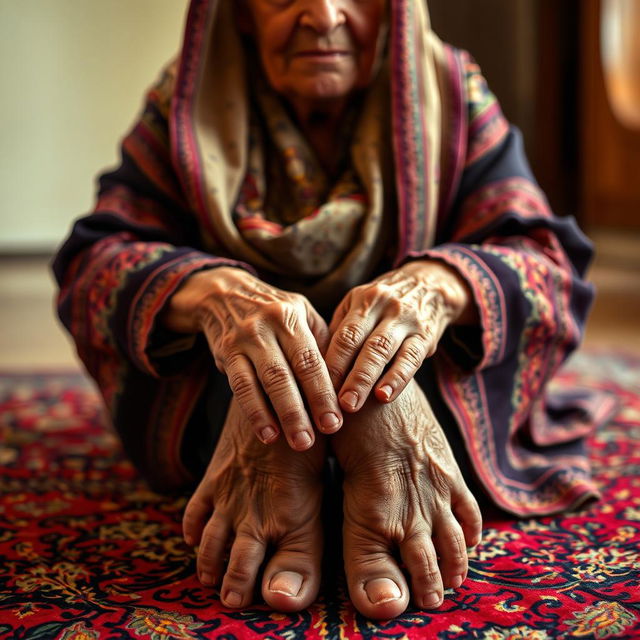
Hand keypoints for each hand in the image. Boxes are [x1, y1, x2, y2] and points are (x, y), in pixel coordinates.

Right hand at [163, 267, 341, 449]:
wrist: (225, 294)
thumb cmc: (277, 312)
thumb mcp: (302, 315)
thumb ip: (322, 343)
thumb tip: (348, 380)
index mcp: (292, 316)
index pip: (311, 359)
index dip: (323, 392)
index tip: (337, 421)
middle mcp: (266, 326)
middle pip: (286, 373)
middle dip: (303, 409)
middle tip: (317, 439)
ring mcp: (243, 339)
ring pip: (262, 382)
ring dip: (280, 416)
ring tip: (298, 443)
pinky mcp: (225, 353)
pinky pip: (239, 387)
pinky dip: (254, 412)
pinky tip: (267, 435)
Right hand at [183, 398, 324, 611]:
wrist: (279, 393)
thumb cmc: (313, 440)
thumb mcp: (320, 488)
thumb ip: (306, 544)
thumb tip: (288, 595)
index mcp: (290, 519)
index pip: (278, 574)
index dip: (267, 594)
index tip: (257, 604)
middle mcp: (255, 515)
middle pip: (236, 568)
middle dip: (232, 588)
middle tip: (230, 601)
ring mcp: (230, 496)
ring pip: (209, 545)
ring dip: (208, 566)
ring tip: (210, 579)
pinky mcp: (214, 477)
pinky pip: (194, 512)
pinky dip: (191, 530)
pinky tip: (193, 538)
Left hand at [325, 260, 475, 412]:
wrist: (429, 286)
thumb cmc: (383, 306)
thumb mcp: (360, 305)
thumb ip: (341, 330)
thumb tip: (315, 365)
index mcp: (363, 300)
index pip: (344, 334)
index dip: (331, 362)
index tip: (317, 388)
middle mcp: (385, 307)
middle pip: (361, 343)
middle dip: (346, 374)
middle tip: (333, 402)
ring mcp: (407, 320)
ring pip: (383, 350)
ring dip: (366, 379)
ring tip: (353, 404)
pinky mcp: (426, 335)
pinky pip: (411, 359)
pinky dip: (397, 378)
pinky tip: (385, 396)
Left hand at [330, 379, 481, 618]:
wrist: (376, 377)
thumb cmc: (347, 423)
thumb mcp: (339, 473)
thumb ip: (356, 529)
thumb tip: (370, 582)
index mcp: (371, 511)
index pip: (380, 574)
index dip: (386, 597)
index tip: (395, 609)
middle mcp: (407, 507)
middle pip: (426, 568)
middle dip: (428, 590)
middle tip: (431, 603)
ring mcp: (434, 488)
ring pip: (454, 546)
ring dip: (454, 569)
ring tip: (452, 584)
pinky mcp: (450, 469)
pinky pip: (469, 511)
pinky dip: (472, 534)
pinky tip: (470, 543)